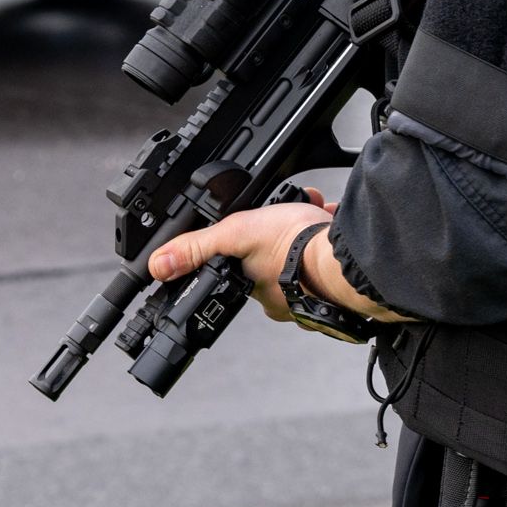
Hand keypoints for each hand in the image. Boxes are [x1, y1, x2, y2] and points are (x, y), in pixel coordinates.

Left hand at [147, 188, 336, 321]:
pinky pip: (333, 248)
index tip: (258, 229)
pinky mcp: (343, 272)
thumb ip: (198, 247)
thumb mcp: (236, 234)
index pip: (246, 269)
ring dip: (307, 228)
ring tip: (309, 210)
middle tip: (287, 217)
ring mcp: (319, 285)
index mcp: (261, 291)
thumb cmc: (296, 248)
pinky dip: (330, 229)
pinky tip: (329, 216)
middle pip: (279, 257)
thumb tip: (159, 265)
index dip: (249, 246)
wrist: (347, 252)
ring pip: (307, 251)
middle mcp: (291, 296)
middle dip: (282, 233)